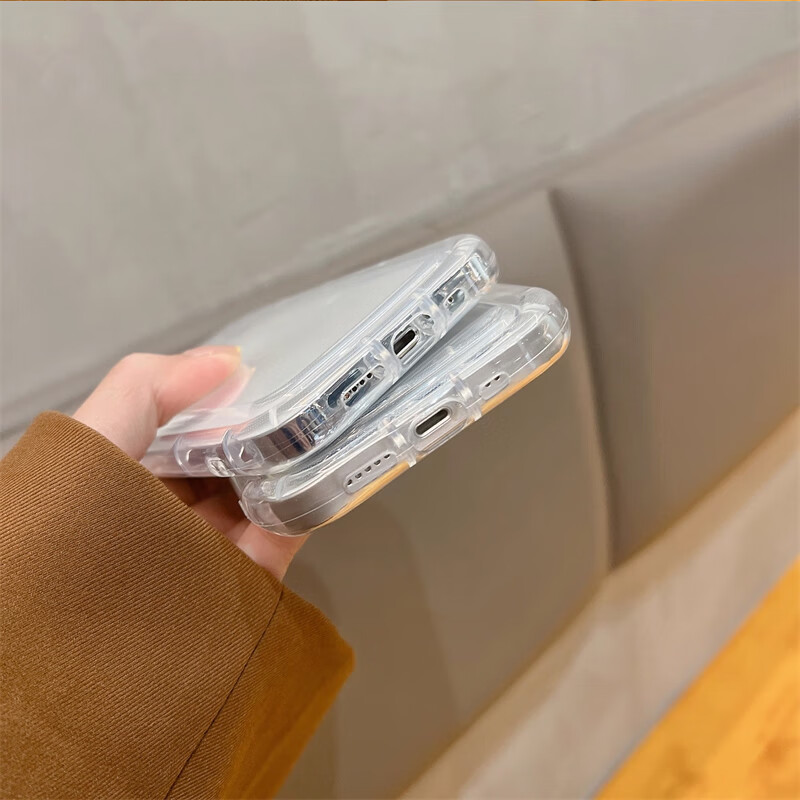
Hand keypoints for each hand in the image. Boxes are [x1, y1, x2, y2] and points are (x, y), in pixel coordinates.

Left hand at [73, 347, 306, 579]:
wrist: (84, 659)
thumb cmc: (67, 543)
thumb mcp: (94, 440)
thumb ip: (144, 389)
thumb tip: (222, 360)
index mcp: (127, 475)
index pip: (184, 424)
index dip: (221, 397)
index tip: (258, 376)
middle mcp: (165, 512)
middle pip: (227, 458)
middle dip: (261, 431)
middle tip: (296, 401)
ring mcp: (203, 550)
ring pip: (257, 496)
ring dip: (287, 467)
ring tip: (315, 433)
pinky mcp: (238, 586)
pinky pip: (279, 539)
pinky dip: (301, 510)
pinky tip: (313, 481)